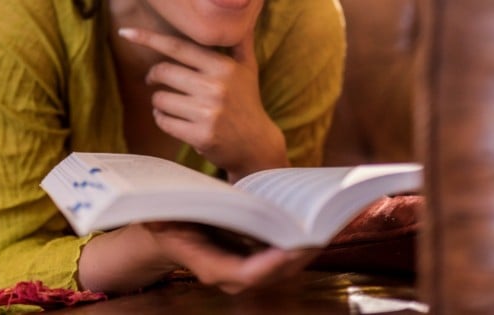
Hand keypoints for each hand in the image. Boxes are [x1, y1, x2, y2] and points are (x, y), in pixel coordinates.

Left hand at [118, 28, 288, 180]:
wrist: (256, 145)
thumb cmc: (247, 103)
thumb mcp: (248, 70)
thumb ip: (239, 43)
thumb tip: (243, 18)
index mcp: (223, 67)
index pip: (178, 47)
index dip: (149, 38)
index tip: (126, 33)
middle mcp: (216, 88)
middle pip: (163, 72)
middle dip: (153, 76)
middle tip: (155, 80)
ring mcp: (208, 113)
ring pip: (160, 99)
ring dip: (158, 102)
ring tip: (170, 104)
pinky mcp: (201, 135)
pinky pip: (164, 121)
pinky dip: (162, 119)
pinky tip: (172, 119)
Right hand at [143, 222, 319, 293]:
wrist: (166, 230)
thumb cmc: (168, 220)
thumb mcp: (170, 214)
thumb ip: (188, 212)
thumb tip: (211, 202)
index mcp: (211, 267)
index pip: (248, 274)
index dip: (273, 262)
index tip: (294, 244)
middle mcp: (232, 275)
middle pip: (276, 272)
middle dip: (302, 252)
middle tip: (323, 227)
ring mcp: (245, 270)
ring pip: (285, 266)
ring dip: (307, 246)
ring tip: (326, 221)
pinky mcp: (255, 259)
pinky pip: (283, 256)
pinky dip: (300, 241)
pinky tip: (313, 221)